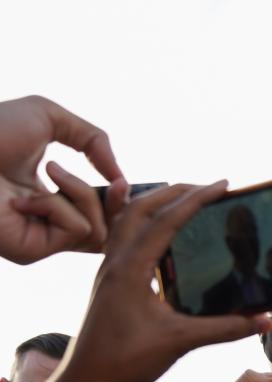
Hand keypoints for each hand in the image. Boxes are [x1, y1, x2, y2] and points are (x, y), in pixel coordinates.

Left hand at [0, 95, 123, 262]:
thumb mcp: (49, 117)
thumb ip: (94, 139)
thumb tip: (120, 177)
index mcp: (49, 197)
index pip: (99, 212)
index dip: (116, 199)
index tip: (121, 182)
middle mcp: (45, 223)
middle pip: (108, 230)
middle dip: (117, 205)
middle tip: (115, 184)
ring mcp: (38, 240)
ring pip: (97, 230)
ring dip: (81, 194)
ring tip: (51, 171)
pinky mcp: (31, 251)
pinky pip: (76, 230)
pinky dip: (60, 206)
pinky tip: (26, 196)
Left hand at [27, 183, 271, 381]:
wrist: (87, 381)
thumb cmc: (125, 361)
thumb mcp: (181, 342)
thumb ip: (225, 329)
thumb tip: (265, 320)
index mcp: (131, 269)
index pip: (166, 220)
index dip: (196, 199)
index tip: (221, 185)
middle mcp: (116, 262)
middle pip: (142, 208)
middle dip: (176, 191)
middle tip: (207, 186)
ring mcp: (109, 269)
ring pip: (128, 219)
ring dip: (155, 201)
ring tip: (183, 195)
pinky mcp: (110, 280)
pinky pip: (121, 237)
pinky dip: (136, 220)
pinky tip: (147, 221)